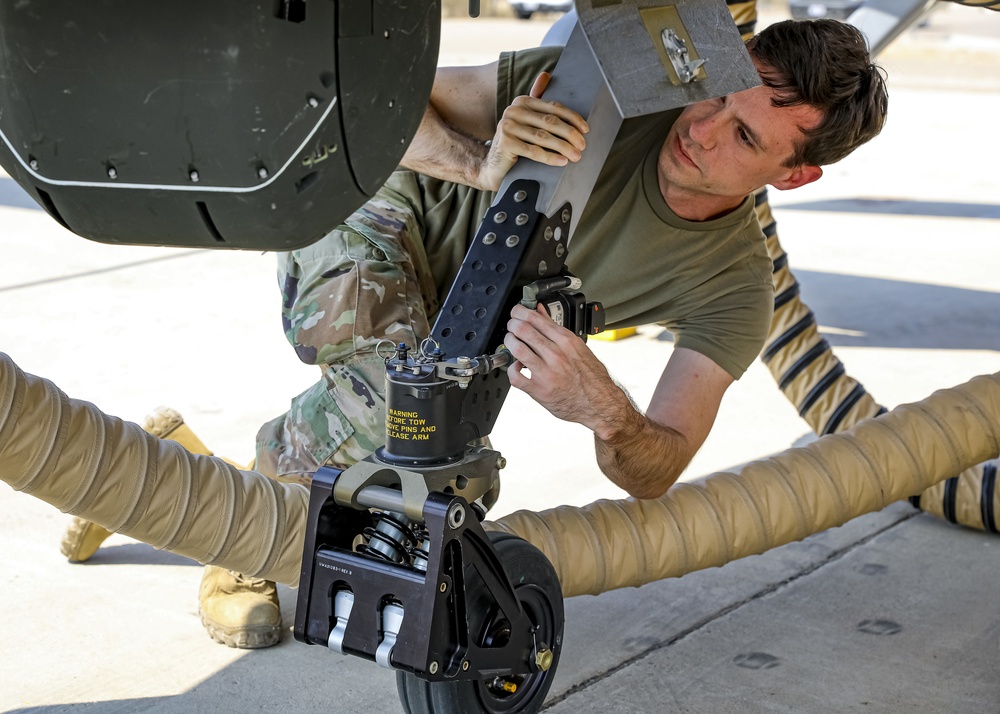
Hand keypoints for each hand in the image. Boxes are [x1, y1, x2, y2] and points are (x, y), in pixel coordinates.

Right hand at [478, 72, 589, 190]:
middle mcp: (513, 110)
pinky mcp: (506, 143)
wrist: (494, 165)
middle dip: (570, 134)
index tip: (586, 130)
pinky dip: (550, 157)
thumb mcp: (526, 119)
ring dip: (564, 147)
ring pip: (543, 137)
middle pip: (550, 122)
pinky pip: (534, 151)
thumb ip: (536, 98)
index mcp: (522, 101)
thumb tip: (546, 74)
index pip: (553, 107)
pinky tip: (563, 161)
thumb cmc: (516, 142)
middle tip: (583, 146)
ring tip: (577, 156)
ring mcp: (508, 126)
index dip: (572, 118)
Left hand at [504, 304, 627, 437]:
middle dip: (512, 324)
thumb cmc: (592, 377)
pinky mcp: (539, 390)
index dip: (520, 312)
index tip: (516, 312)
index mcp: (566, 341)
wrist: (600, 403)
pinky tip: (516, 366)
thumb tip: (541, 311)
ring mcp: (547, 373)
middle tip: (511, 326)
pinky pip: (515, 377)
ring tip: (511, 342)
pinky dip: (511, 369)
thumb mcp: (578, 346)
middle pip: (523, 330)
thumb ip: (556, 329)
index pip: (536, 318)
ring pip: (517, 349)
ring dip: (509, 342)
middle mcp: (556, 355)